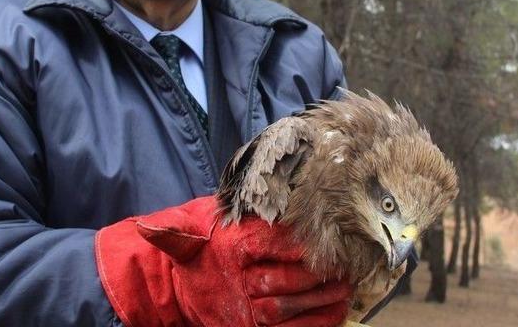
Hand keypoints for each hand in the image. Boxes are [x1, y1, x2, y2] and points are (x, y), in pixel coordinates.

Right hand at [96, 196, 351, 326]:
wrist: (169, 286)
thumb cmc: (197, 246)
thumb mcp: (202, 220)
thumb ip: (228, 208)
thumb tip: (200, 202)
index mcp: (229, 248)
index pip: (270, 244)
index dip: (299, 243)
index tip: (326, 237)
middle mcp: (236, 281)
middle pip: (283, 279)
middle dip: (318, 274)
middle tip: (347, 264)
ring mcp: (242, 310)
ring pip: (288, 309)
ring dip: (322, 300)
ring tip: (348, 287)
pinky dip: (315, 324)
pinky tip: (338, 312)